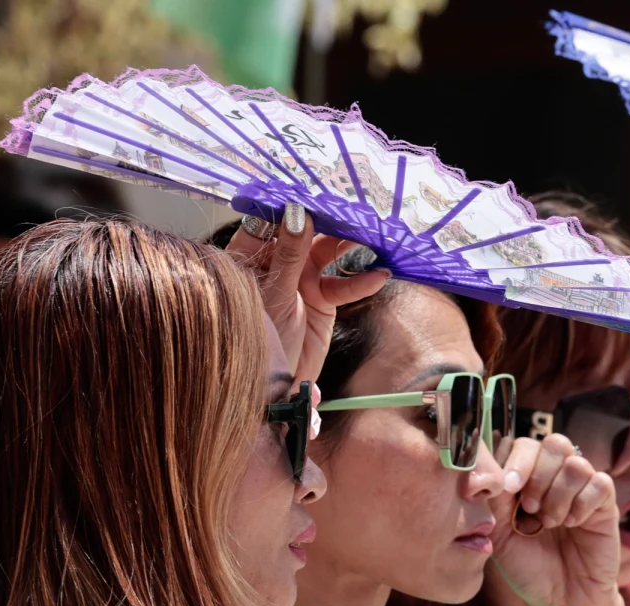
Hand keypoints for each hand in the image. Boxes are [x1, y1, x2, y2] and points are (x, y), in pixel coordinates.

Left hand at [225, 203, 388, 382]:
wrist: (271, 386)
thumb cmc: (258, 337)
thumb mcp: (273, 293)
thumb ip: (288, 253)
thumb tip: (298, 213)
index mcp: (250, 256)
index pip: (271, 220)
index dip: (293, 206)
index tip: (315, 194)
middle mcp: (276, 263)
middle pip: (305, 232)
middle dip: (329, 221)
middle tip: (352, 210)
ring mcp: (300, 280)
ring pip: (327, 253)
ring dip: (349, 244)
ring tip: (372, 236)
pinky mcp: (321, 299)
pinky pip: (343, 285)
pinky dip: (362, 281)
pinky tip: (379, 275)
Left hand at [488, 434, 621, 605]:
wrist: (560, 599)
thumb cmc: (528, 566)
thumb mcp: (499, 534)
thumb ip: (494, 499)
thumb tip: (490, 469)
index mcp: (526, 478)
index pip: (521, 444)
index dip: (513, 459)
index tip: (507, 487)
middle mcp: (555, 477)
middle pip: (553, 444)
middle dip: (537, 474)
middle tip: (529, 507)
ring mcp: (582, 488)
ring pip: (575, 463)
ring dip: (558, 494)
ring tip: (550, 523)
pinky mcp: (605, 503)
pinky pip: (600, 482)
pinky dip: (582, 504)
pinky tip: (573, 524)